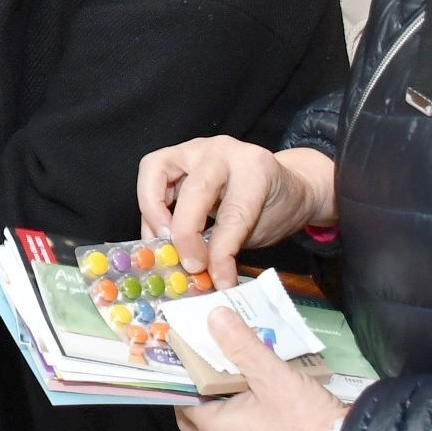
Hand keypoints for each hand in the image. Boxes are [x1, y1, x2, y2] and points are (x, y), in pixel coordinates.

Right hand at [137, 139, 335, 293]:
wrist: (282, 184)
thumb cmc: (274, 207)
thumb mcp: (263, 229)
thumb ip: (231, 248)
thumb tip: (206, 280)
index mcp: (255, 168)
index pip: (234, 213)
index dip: (222, 252)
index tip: (219, 281)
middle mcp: (223, 151)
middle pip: (195, 189)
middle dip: (185, 233)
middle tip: (188, 265)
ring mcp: (195, 149)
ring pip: (156, 171)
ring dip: (153, 215)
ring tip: (163, 248)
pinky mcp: (174, 156)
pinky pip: (149, 178)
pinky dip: (150, 211)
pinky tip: (159, 237)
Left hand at [174, 307, 348, 430]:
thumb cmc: (302, 419)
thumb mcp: (272, 376)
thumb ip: (242, 345)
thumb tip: (215, 316)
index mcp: (218, 428)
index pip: (182, 399)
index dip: (180, 374)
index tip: (184, 348)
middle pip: (198, 409)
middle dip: (198, 383)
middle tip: (204, 353)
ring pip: (221, 414)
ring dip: (221, 389)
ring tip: (230, 358)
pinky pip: (241, 419)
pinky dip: (239, 399)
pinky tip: (254, 377)